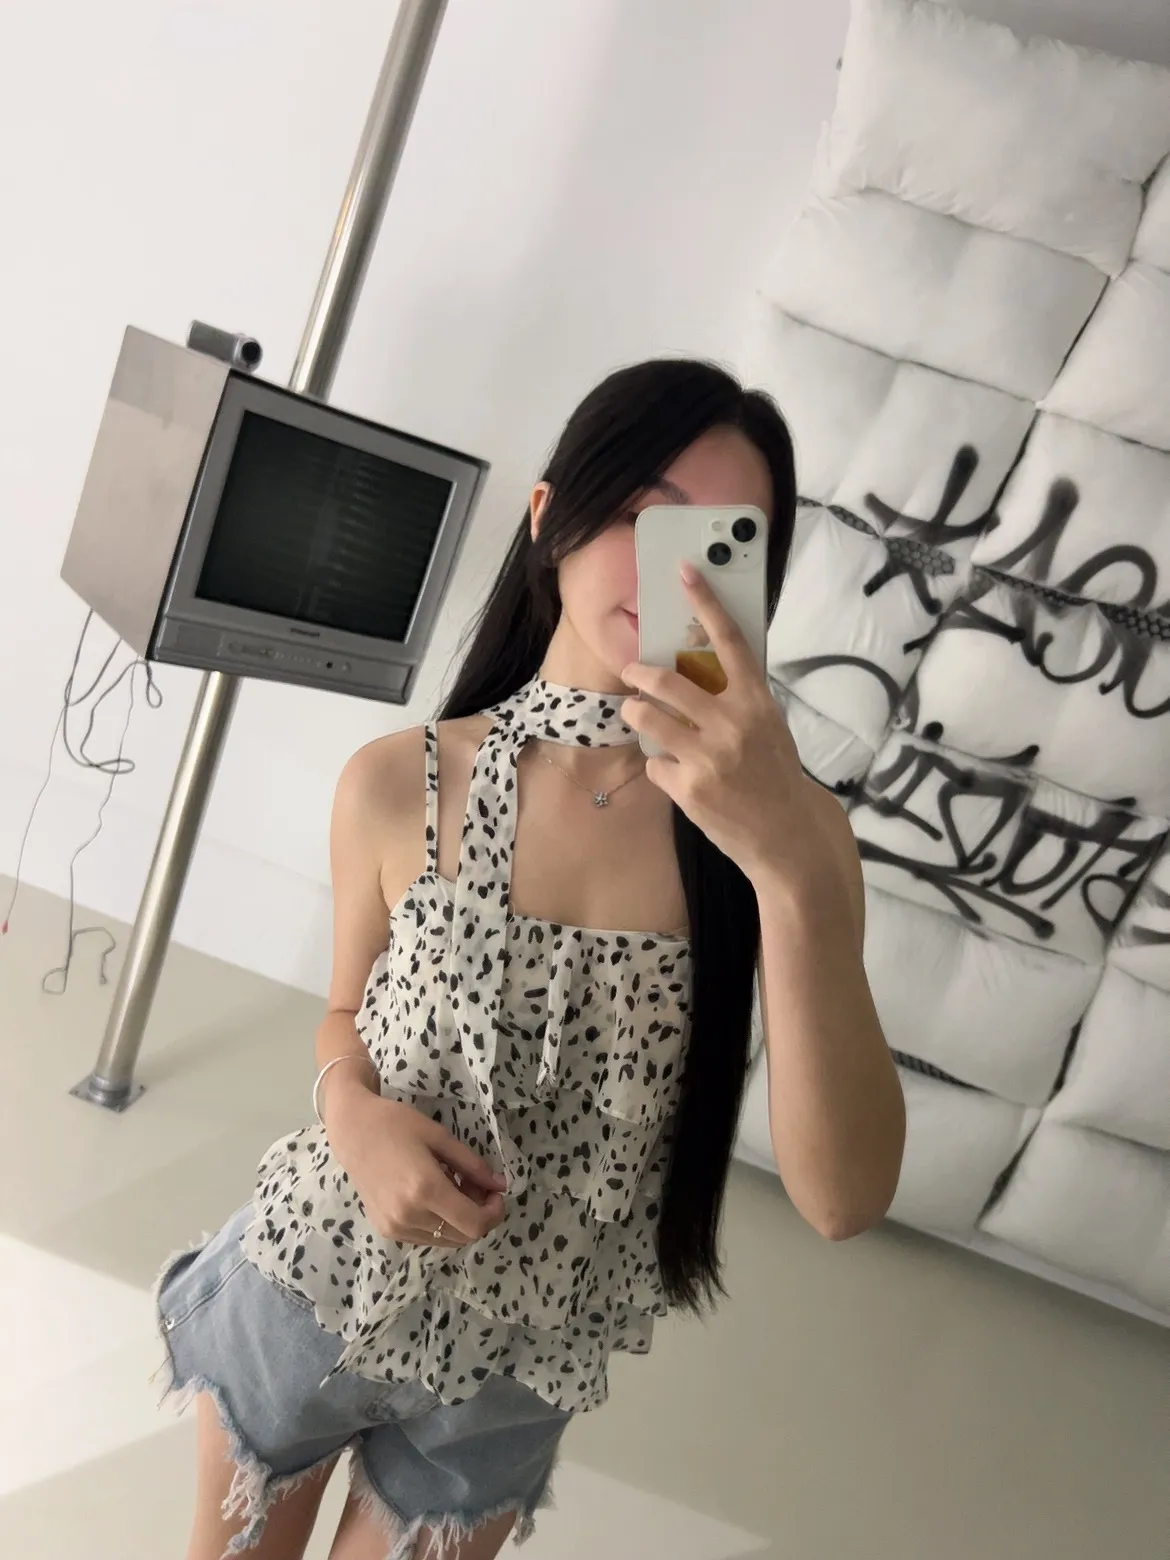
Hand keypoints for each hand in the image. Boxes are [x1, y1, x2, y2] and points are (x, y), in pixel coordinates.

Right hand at [326, 1081, 507, 1249]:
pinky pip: (427, 1237)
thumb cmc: (397, 1125)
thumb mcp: (440, 1137)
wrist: (352, 1131)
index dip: (494, 1213)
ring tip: (453, 1187)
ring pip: (447, 1240)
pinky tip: (433, 1196)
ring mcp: (396, 1227)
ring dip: (460, 1220)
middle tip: (474, 1184)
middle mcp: (410, 1216)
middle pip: (464, 1236)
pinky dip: (440, 1223)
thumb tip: (501, 1185)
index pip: (475, 1224)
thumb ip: (473, 1165)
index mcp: (426, 1190)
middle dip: (479, 1214)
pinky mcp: (386, 1230)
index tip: (495, 1192)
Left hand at [620, 560, 822, 884]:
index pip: (728, 640)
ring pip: (645, 718)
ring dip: (635, 714)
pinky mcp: (688, 789)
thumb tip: (695, 671)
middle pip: (666, 681)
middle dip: (639, 673)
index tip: (686, 572)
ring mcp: (708, 758)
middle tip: (631, 671)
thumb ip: (736, 700)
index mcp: (757, 701)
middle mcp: (732, 724)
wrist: (788, 835)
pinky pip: (654, 764)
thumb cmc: (775, 775)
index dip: (706, 602)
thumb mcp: (768, 727)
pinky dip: (660, 768)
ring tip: (638, 717)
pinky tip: (678, 778)